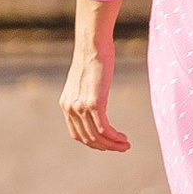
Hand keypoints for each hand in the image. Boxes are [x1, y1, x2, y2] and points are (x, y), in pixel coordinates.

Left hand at [63, 3, 129, 153]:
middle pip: (87, 138)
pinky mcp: (94, 103)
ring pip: (97, 136)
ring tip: (125, 145)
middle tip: (121, 148)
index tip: (108, 144)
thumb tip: (96, 104)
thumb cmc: (93, 59)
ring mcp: (81, 106)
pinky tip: (123, 138)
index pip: (78, 134)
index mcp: (66, 105)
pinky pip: (104, 128)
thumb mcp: (86, 81)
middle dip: (105, 147)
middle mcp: (70, 108)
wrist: (92, 45)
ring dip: (112, 145)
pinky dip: (114, 137)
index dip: (94, 143)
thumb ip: (87, 95)